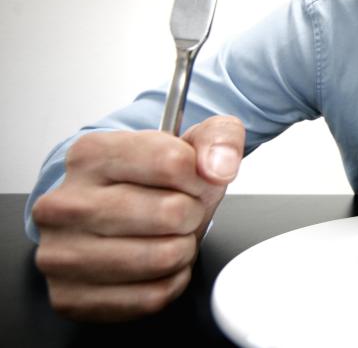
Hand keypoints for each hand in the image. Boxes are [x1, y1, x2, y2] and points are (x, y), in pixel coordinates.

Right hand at [31, 115, 244, 321]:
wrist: (111, 213)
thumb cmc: (150, 181)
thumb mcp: (189, 143)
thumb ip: (218, 138)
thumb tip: (219, 165)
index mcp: (91, 155)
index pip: (173, 163)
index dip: (198, 176)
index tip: (190, 179)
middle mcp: (65, 204)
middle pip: (171, 213)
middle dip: (191, 214)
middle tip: (178, 212)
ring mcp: (61, 254)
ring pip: (163, 258)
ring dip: (182, 250)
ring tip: (166, 236)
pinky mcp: (71, 297)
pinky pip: (152, 296)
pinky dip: (169, 282)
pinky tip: (154, 264)